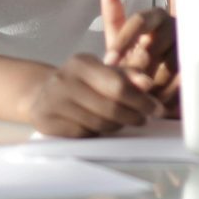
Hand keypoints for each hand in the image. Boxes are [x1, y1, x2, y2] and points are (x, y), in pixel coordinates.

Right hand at [24, 53, 158, 137]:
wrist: (42, 94)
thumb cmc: (80, 82)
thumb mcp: (102, 70)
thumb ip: (127, 75)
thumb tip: (147, 84)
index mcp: (81, 63)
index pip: (117, 85)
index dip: (140, 99)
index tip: (156, 108)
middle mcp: (64, 81)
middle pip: (109, 107)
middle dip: (132, 115)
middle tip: (144, 119)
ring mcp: (53, 103)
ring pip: (98, 124)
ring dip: (117, 125)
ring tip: (124, 121)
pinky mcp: (47, 123)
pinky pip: (83, 135)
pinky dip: (97, 133)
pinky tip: (102, 127)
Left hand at [100, 0, 181, 117]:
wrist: (158, 89)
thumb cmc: (136, 61)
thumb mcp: (121, 42)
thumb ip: (115, 19)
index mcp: (156, 17)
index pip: (140, 20)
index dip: (123, 40)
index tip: (109, 61)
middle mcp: (176, 27)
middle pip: (153, 46)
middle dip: (136, 68)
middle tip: (126, 85)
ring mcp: (190, 47)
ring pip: (167, 67)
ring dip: (150, 85)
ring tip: (139, 98)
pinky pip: (182, 83)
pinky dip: (167, 96)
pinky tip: (158, 105)